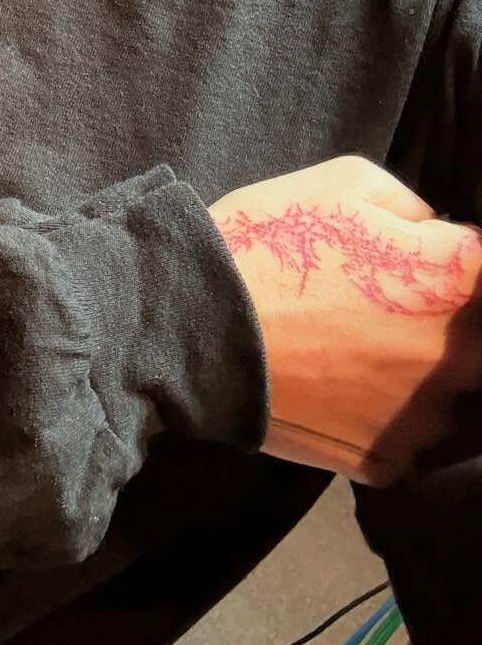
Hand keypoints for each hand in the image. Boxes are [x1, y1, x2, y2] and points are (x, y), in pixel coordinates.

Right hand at [209, 156, 481, 485]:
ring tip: (348, 347)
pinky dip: (381, 418)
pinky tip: (336, 387)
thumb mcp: (345, 183)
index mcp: (461, 280)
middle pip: (480, 345)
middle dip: (446, 321)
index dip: (459, 263)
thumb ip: (416, 209)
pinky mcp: (389, 462)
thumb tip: (436, 236)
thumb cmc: (270, 240)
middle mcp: (463, 357)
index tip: (425, 262)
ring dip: (417, 374)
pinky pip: (406, 440)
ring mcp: (427, 419)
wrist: (191, 322)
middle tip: (382, 305)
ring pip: (449, 398)